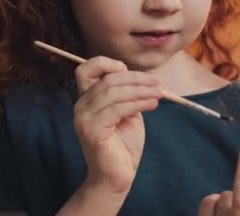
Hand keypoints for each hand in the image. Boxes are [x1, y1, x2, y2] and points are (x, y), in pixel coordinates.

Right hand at [73, 56, 161, 194]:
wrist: (117, 175)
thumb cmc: (124, 144)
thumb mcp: (127, 111)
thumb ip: (126, 94)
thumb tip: (138, 76)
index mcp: (87, 99)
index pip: (86, 69)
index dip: (107, 63)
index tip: (131, 71)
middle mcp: (81, 106)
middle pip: (107, 79)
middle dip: (136, 78)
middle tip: (157, 84)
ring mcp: (84, 118)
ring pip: (113, 92)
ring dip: (140, 90)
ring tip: (159, 93)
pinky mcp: (92, 130)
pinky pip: (118, 108)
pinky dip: (138, 103)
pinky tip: (152, 104)